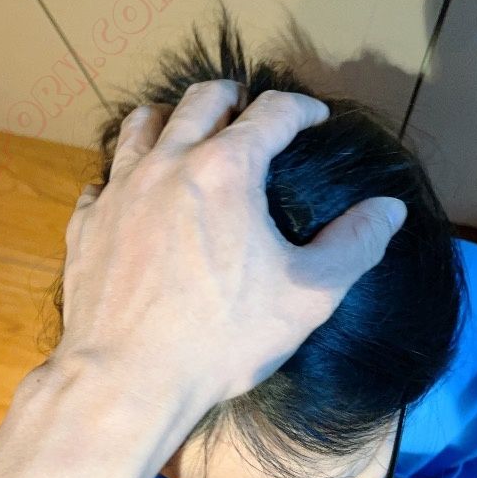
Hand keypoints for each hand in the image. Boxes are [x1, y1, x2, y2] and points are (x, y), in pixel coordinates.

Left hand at [51, 80, 406, 414]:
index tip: (315, 117)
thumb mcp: (307, 297)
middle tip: (249, 111)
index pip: (272, 112)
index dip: (301, 108)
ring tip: (185, 131)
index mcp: (226, 170)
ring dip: (171, 118)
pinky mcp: (87, 224)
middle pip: (201, 100)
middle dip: (234, 97)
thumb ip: (354, 246)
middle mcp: (168, 165)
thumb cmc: (221, 339)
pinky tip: (136, 194)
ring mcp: (120, 191)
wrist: (126, 379)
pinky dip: (126, 174)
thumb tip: (389, 209)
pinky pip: (104, 179)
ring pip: (141, 126)